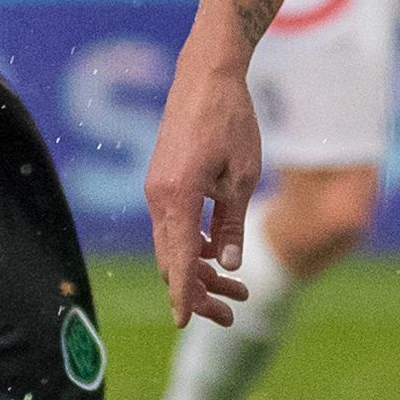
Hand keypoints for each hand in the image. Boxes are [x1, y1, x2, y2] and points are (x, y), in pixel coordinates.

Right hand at [146, 30, 264, 327]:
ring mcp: (157, 190)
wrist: (206, 75)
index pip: (181, 259)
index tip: (187, 323)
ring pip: (174, 246)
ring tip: (237, 292)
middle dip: (200, 292)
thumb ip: (232, 223)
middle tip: (232, 315)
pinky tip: (219, 257)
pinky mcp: (163, 183)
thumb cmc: (230, 120)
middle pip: (174, 260)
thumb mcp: (242, 176)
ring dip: (200, 271)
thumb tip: (228, 265)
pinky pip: (174, 227)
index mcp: (177, 197)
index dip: (186, 294)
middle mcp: (159, 197)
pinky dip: (194, 246)